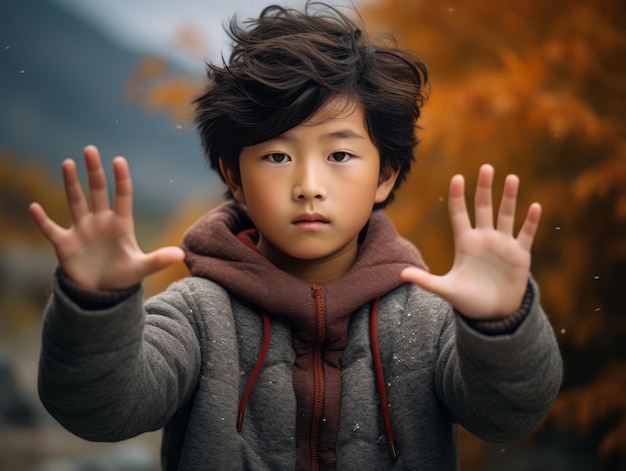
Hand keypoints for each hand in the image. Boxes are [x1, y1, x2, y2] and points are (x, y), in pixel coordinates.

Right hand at [29, 145, 184, 290]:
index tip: (119, 160)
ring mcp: (81, 230)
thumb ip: (158, 260)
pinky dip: (42, 220)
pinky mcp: (65, 244)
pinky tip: (34, 207)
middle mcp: (100, 222)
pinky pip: (50, 229)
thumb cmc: (123, 277)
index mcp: (120, 224)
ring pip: (75, 202)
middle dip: (94, 171)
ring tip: (68, 163)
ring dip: (71, 184)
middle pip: (97, 191)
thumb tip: (181, 255)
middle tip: (90, 149)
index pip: (122, 196)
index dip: (121, 179)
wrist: (101, 294)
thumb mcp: (141, 268)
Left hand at [400, 164, 540, 318]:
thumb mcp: (446, 289)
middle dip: (484, 188)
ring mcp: (502, 244)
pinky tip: (535, 206)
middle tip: (486, 167)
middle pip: (484, 208)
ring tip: (511, 178)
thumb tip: (401, 274)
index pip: (459, 214)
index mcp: (465, 243)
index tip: (457, 178)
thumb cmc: (468, 300)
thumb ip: (425, 281)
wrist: (493, 314)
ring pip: (506, 215)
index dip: (458, 197)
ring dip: (509, 198)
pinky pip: (526, 234)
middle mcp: (484, 238)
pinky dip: (530, 221)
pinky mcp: (519, 254)